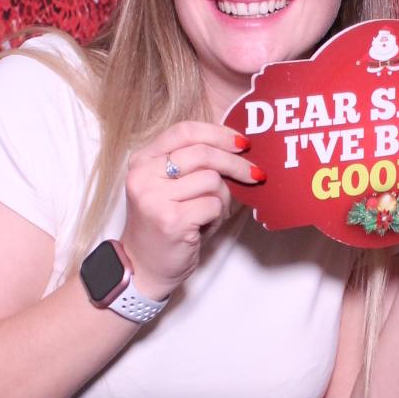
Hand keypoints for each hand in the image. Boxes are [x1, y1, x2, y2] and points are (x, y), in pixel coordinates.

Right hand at [120, 122, 261, 298]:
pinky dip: (217, 216)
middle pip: (202, 153)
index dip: (218, 133)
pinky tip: (204, 226)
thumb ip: (193, 162)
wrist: (145, 266)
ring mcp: (155, 198)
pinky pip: (213, 205)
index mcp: (143, 160)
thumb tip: (238, 145)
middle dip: (235, 164)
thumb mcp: (170, 186)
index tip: (242, 143)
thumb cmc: (165, 223)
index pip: (184, 131)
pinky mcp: (171, 220)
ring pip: (211, 180)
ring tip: (211, 213)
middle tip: (255, 174)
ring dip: (222, 198)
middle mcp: (143, 175)